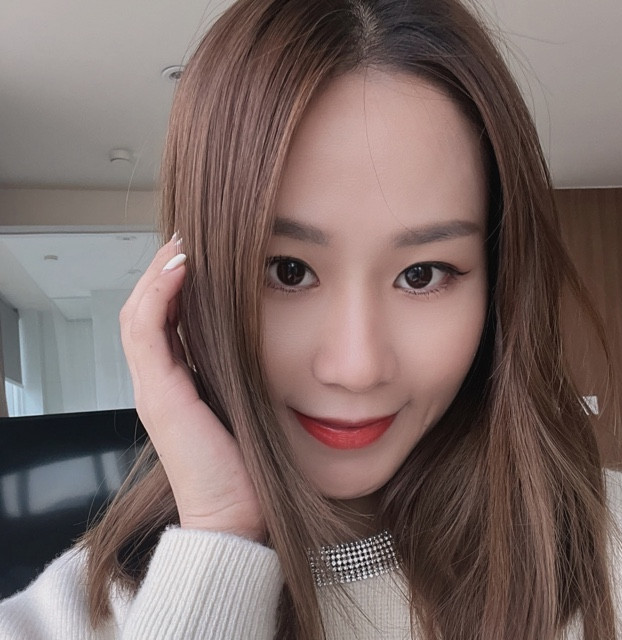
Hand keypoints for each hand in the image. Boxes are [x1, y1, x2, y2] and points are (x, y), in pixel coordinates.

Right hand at [119, 236, 264, 541]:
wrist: (236, 512)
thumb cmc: (246, 463)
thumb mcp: (245, 402)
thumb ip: (240, 371)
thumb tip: (262, 336)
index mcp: (176, 382)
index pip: (162, 319)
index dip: (173, 284)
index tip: (197, 255)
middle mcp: (157, 381)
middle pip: (144, 310)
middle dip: (162, 272)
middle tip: (185, 240)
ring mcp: (152, 387)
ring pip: (139, 314)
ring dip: (158, 275)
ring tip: (180, 246)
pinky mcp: (158, 394)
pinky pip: (147, 331)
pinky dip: (159, 295)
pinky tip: (180, 269)